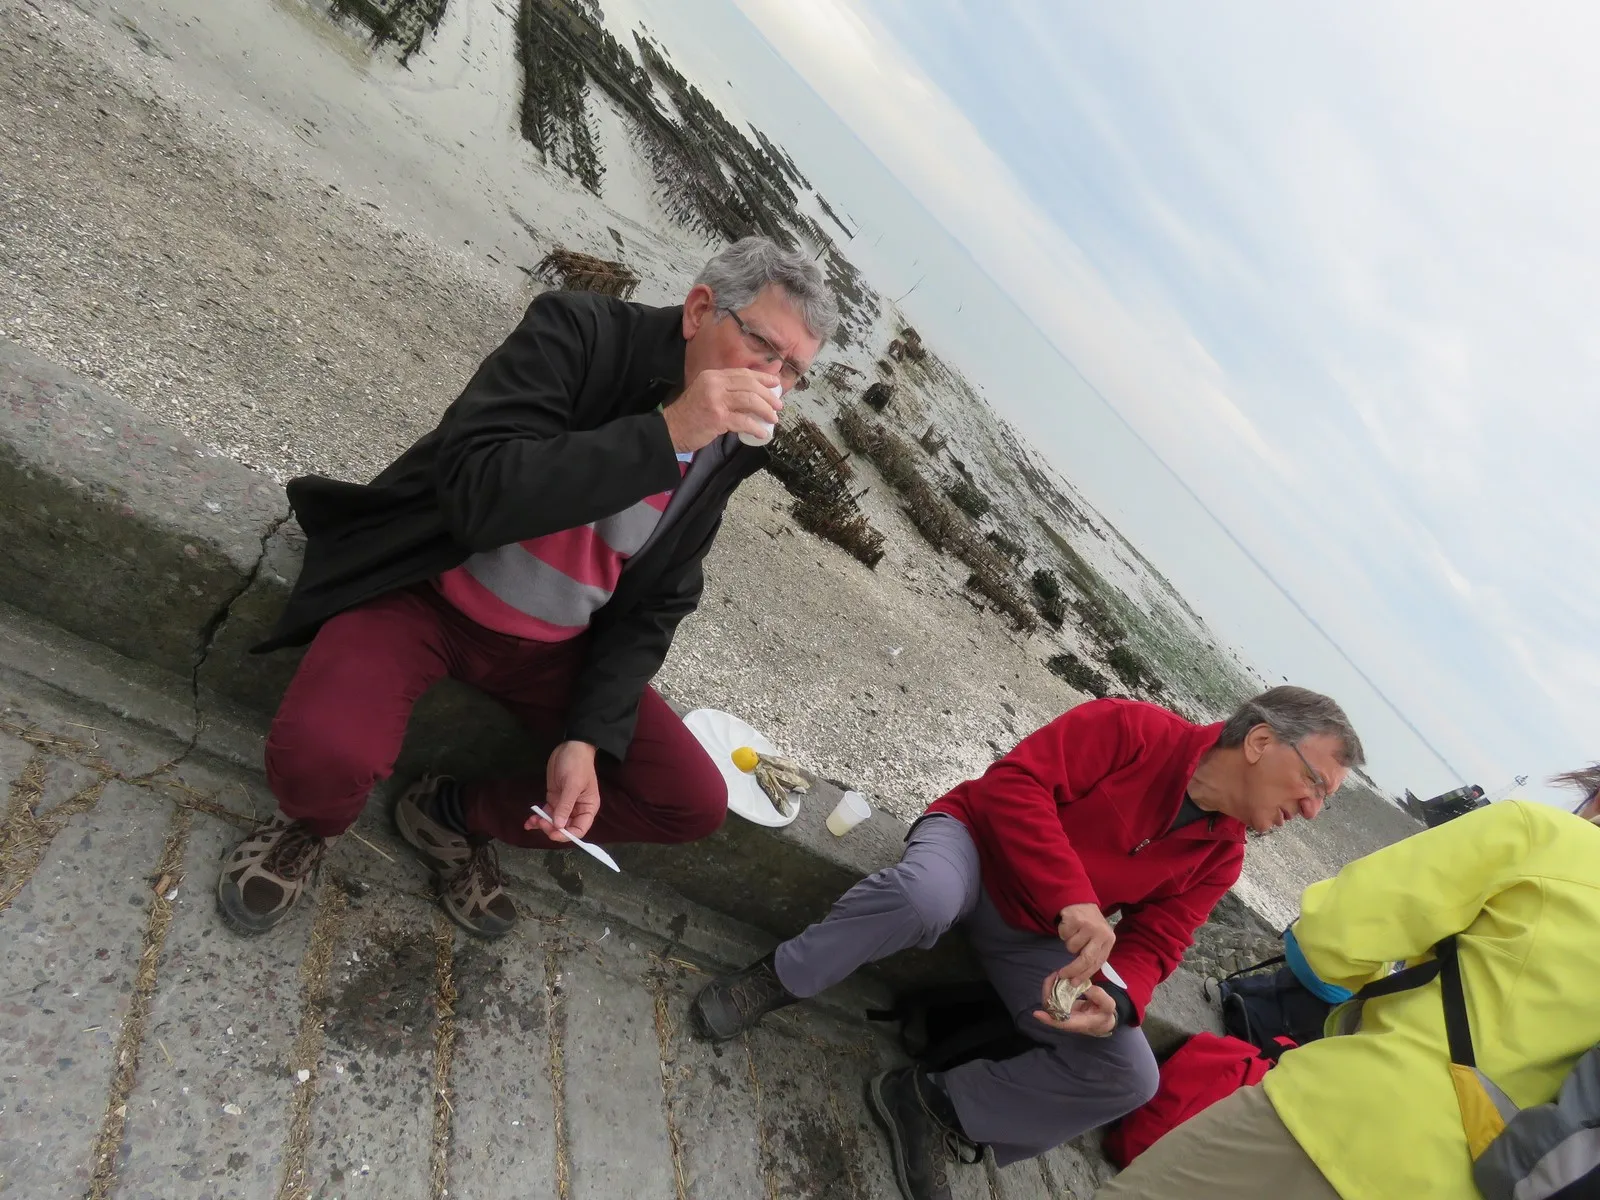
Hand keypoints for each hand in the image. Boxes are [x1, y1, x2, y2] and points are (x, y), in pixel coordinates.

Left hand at [525, 741, 601, 841]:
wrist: (570, 747)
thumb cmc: (577, 765)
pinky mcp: (554, 799)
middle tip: (541, 822)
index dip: (567, 834)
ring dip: (542, 825)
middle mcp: (577, 809)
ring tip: (532, 821)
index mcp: (587, 808)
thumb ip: (565, 806)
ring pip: (554, 822)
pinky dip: (538, 818)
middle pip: (565, 828)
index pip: (579, 829)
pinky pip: (546, 813)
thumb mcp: (572, 784)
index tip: (553, 833)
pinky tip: (529, 821)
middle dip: (552, 829)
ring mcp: (564, 805)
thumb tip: (558, 826)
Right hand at [661, 368, 782, 451]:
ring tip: (773, 419)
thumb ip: (725, 390)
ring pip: (750, 401)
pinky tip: (762, 433)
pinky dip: (756, 427)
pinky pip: (744, 421)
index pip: (743, 373)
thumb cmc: (690, 414)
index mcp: (713, 376)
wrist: (670, 430)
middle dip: (768, 395)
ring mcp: (716, 400)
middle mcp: (715, 384)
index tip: (776, 384)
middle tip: (778, 406)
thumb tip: (752, 393)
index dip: (762, 378)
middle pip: (750, 385)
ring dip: (766, 410)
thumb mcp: (706, 393)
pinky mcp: (718, 418)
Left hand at [1033, 983, 1116, 1037]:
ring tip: (1055, 974)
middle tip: (1052, 977)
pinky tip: (1058, 977)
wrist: (1102, 1019)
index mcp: (1079, 1022)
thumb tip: (1085, 987)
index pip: (1061, 1023)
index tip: (1037, 1014)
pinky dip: (1053, 987)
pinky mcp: (1062, 1006)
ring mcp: (1063, 1012)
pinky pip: (1053, 997)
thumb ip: (1099, 996)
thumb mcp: (1108, 1006)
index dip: (1049, 1019)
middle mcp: (1067, 1019)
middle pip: (1051, 1009)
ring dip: (1049, 988)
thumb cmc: (1104, 1014)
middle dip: (1047, 993)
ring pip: (1050, 1002)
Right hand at [1056, 903, 1115, 983]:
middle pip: (1086, 959)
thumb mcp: (1097, 939)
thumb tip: (1081, 978)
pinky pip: (1064, 935)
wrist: (1080, 901)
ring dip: (1068, 944)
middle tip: (1063, 975)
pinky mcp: (1075, 919)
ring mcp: (1088, 925)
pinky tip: (1069, 926)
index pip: (1097, 963)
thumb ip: (1093, 955)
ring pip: (1071, 947)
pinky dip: (1063, 933)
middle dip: (1073, 970)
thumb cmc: (1089, 925)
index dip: (1085, 975)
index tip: (1075, 983)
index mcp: (1109, 940)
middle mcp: (1101, 933)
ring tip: (1073, 934)